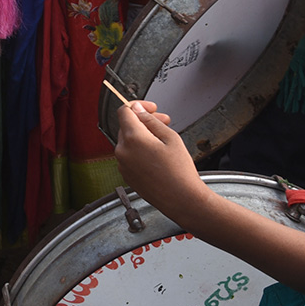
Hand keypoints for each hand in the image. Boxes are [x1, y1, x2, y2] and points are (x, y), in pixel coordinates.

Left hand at [114, 100, 209, 216]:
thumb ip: (151, 120)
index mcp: (132, 138)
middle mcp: (122, 151)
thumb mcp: (170, 137)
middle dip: (144, 121)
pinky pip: (129, 155)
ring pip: (128, 141)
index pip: (124, 111)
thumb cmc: (179, 172)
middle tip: (164, 122)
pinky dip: (139, 150)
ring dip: (142, 136)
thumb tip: (138, 110)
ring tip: (163, 141)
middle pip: (127, 126)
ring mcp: (123, 165)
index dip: (138, 105)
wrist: (182, 200)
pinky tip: (157, 155)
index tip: (150, 108)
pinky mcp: (126, 175)